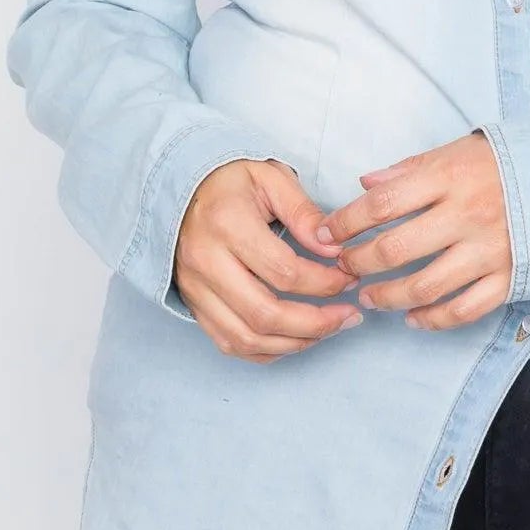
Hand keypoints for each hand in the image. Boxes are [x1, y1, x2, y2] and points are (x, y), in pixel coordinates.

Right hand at [174, 157, 364, 361]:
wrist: (180, 188)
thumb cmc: (231, 180)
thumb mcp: (272, 178)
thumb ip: (304, 214)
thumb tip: (334, 251)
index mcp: (227, 224)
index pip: (284, 272)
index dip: (324, 283)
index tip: (349, 278)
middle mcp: (206, 262)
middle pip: (265, 314)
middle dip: (316, 323)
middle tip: (348, 316)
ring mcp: (195, 288)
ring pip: (247, 338)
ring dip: (295, 343)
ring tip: (329, 330)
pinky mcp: (193, 304)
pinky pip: (230, 343)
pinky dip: (267, 351)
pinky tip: (296, 339)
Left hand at [312, 132, 513, 328]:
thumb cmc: (505, 163)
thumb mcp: (457, 150)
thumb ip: (410, 168)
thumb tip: (365, 185)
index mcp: (449, 177)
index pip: (382, 204)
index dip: (346, 222)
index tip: (326, 234)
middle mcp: (466, 215)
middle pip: (395, 250)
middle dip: (358, 263)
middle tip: (344, 267)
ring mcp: (489, 250)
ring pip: (424, 287)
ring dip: (387, 297)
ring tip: (368, 296)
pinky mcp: (508, 278)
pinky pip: (463, 310)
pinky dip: (433, 320)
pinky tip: (413, 318)